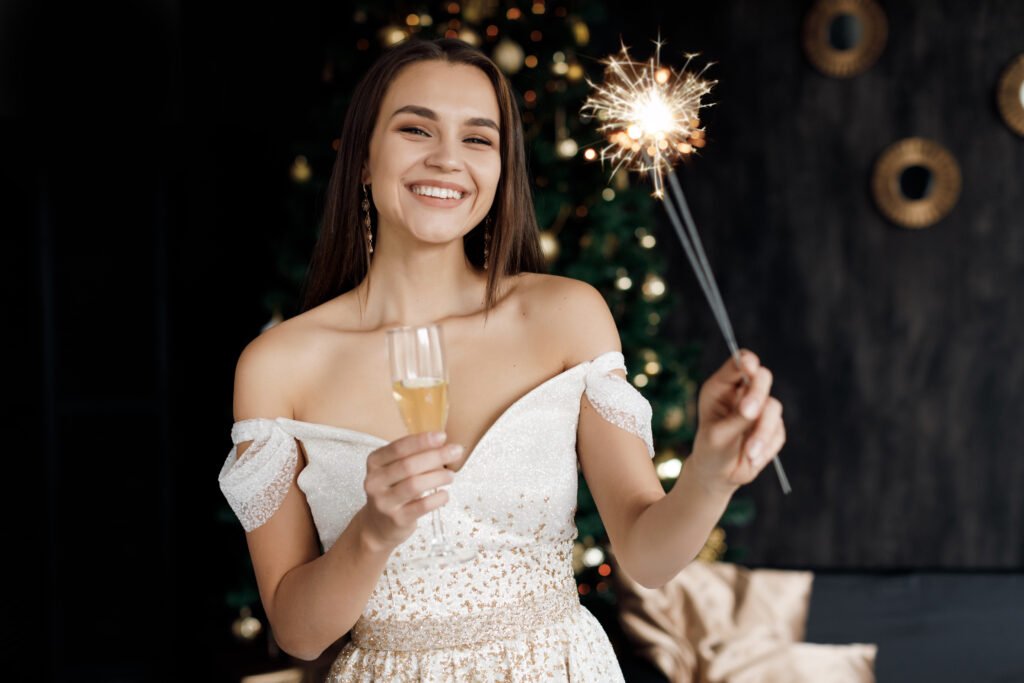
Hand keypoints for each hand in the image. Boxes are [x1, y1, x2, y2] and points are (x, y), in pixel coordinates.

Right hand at [360, 431, 462, 550]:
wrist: (378, 526)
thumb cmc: (393, 490)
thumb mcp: (394, 471)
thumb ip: (412, 457)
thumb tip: (444, 445)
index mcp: (374, 463)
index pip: (398, 448)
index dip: (421, 441)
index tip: (442, 436)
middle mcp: (375, 482)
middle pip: (408, 465)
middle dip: (436, 456)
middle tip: (456, 451)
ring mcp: (384, 502)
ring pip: (415, 485)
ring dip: (438, 477)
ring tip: (450, 475)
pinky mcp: (397, 520)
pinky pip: (422, 506)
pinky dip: (437, 498)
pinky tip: (445, 494)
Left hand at [689, 349, 785, 493]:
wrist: (718, 475)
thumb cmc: (710, 451)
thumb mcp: (718, 436)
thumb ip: (737, 419)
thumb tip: (756, 407)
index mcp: (722, 387)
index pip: (739, 363)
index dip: (747, 361)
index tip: (750, 368)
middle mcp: (742, 393)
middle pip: (762, 377)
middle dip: (758, 395)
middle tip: (748, 412)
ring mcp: (759, 408)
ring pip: (773, 407)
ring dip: (762, 432)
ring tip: (749, 453)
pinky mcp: (772, 426)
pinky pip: (778, 431)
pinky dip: (766, 446)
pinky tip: (751, 457)